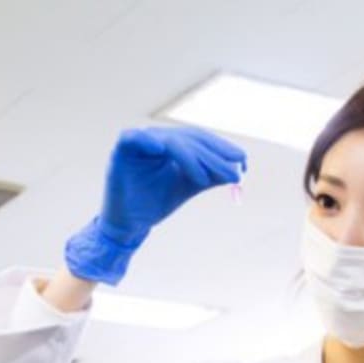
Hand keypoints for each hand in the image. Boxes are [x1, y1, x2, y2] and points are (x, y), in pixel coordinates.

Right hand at [64, 126, 246, 284]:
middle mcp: (157, 138)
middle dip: (211, 156)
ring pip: (168, 141)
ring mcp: (139, 143)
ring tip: (203, 178)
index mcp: (172, 143)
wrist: (131, 224)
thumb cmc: (156, 202)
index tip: (243, 161)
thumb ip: (211, 175)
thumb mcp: (189, 186)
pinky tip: (161, 149)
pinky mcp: (120, 152)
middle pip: (188, 139)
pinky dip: (146, 141)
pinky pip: (132, 138)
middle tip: (232, 172)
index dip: (221, 148)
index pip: (200, 139)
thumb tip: (240, 169)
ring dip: (189, 157)